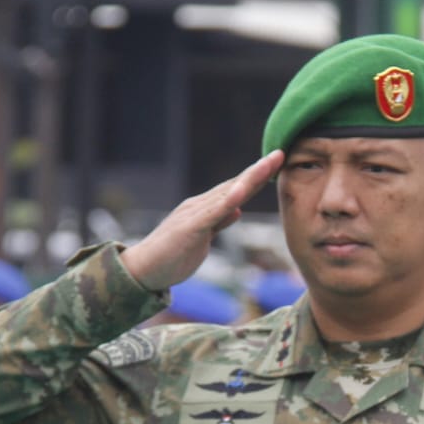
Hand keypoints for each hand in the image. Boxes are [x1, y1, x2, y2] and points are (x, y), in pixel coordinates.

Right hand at [120, 152, 284, 290]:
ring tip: (267, 164)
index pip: (235, 189)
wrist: (142, 270)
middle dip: (258, 170)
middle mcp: (200, 206)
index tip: (276, 164)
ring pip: (227, 193)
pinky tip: (242, 191)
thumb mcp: (202, 239)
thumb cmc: (171, 257)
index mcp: (205, 209)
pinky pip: (212, 213)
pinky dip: (227, 201)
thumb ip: (219, 222)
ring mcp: (195, 215)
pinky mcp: (189, 228)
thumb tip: (237, 210)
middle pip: (235, 185)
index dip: (256, 177)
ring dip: (249, 178)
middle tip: (280, 153)